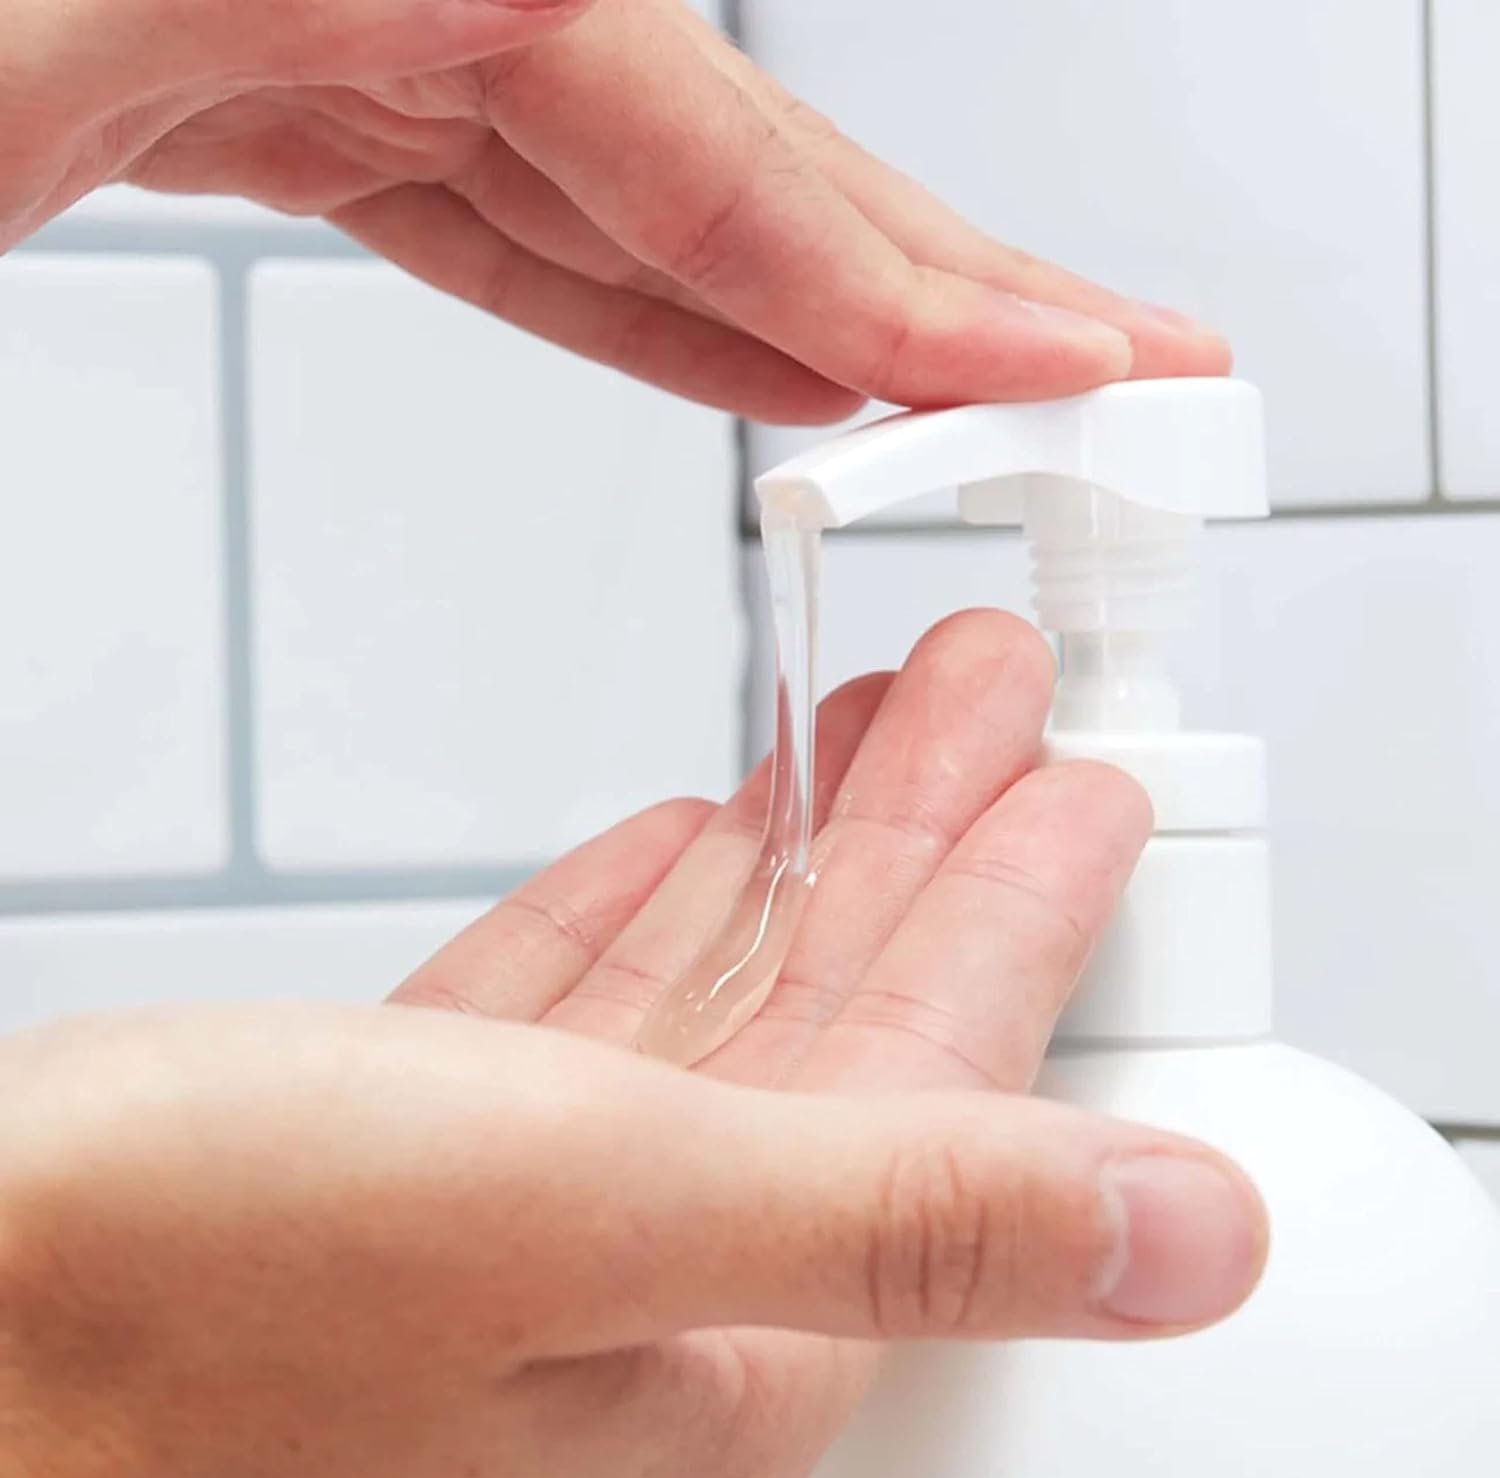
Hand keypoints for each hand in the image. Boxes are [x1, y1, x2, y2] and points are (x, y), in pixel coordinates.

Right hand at [0, 612, 1266, 1477]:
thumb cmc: (186, 1305)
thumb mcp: (593, 1216)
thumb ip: (908, 1217)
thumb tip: (1194, 1242)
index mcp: (739, 1316)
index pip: (947, 1063)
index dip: (1023, 900)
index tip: (1085, 770)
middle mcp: (656, 1275)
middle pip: (846, 1005)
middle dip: (924, 832)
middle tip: (987, 688)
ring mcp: (535, 1208)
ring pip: (722, 987)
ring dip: (801, 847)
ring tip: (863, 721)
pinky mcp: (424, 1152)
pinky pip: (590, 1009)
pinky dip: (653, 912)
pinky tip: (701, 835)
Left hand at [4, 0, 1229, 420]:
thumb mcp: (32, 56)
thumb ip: (341, 26)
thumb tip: (530, 22)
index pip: (698, 131)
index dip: (891, 270)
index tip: (1056, 366)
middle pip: (731, 140)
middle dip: (937, 278)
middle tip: (1105, 368)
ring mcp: (357, 35)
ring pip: (655, 190)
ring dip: (832, 305)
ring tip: (980, 391)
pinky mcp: (312, 95)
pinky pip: (532, 216)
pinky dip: (665, 300)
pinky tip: (771, 361)